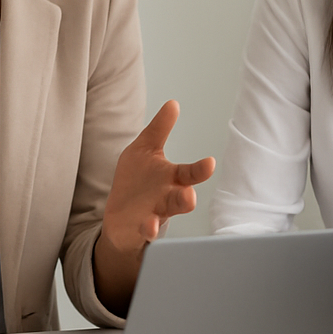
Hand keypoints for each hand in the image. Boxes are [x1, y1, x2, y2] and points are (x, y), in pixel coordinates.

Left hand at [92, 100, 213, 314]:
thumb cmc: (137, 182)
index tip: (211, 163)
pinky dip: (149, 229)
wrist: (121, 217)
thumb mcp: (144, 150)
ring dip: (171, 214)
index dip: (200, 169)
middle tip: (190, 195)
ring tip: (178, 208)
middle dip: (187, 197)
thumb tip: (173, 103)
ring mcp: (155, 214)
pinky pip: (147, 231)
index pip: (189, 173)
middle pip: (182, 197)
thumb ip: (159, 129)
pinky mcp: (140, 228)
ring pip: (168, 214)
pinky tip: (148, 226)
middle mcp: (168, 197)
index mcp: (170, 178)